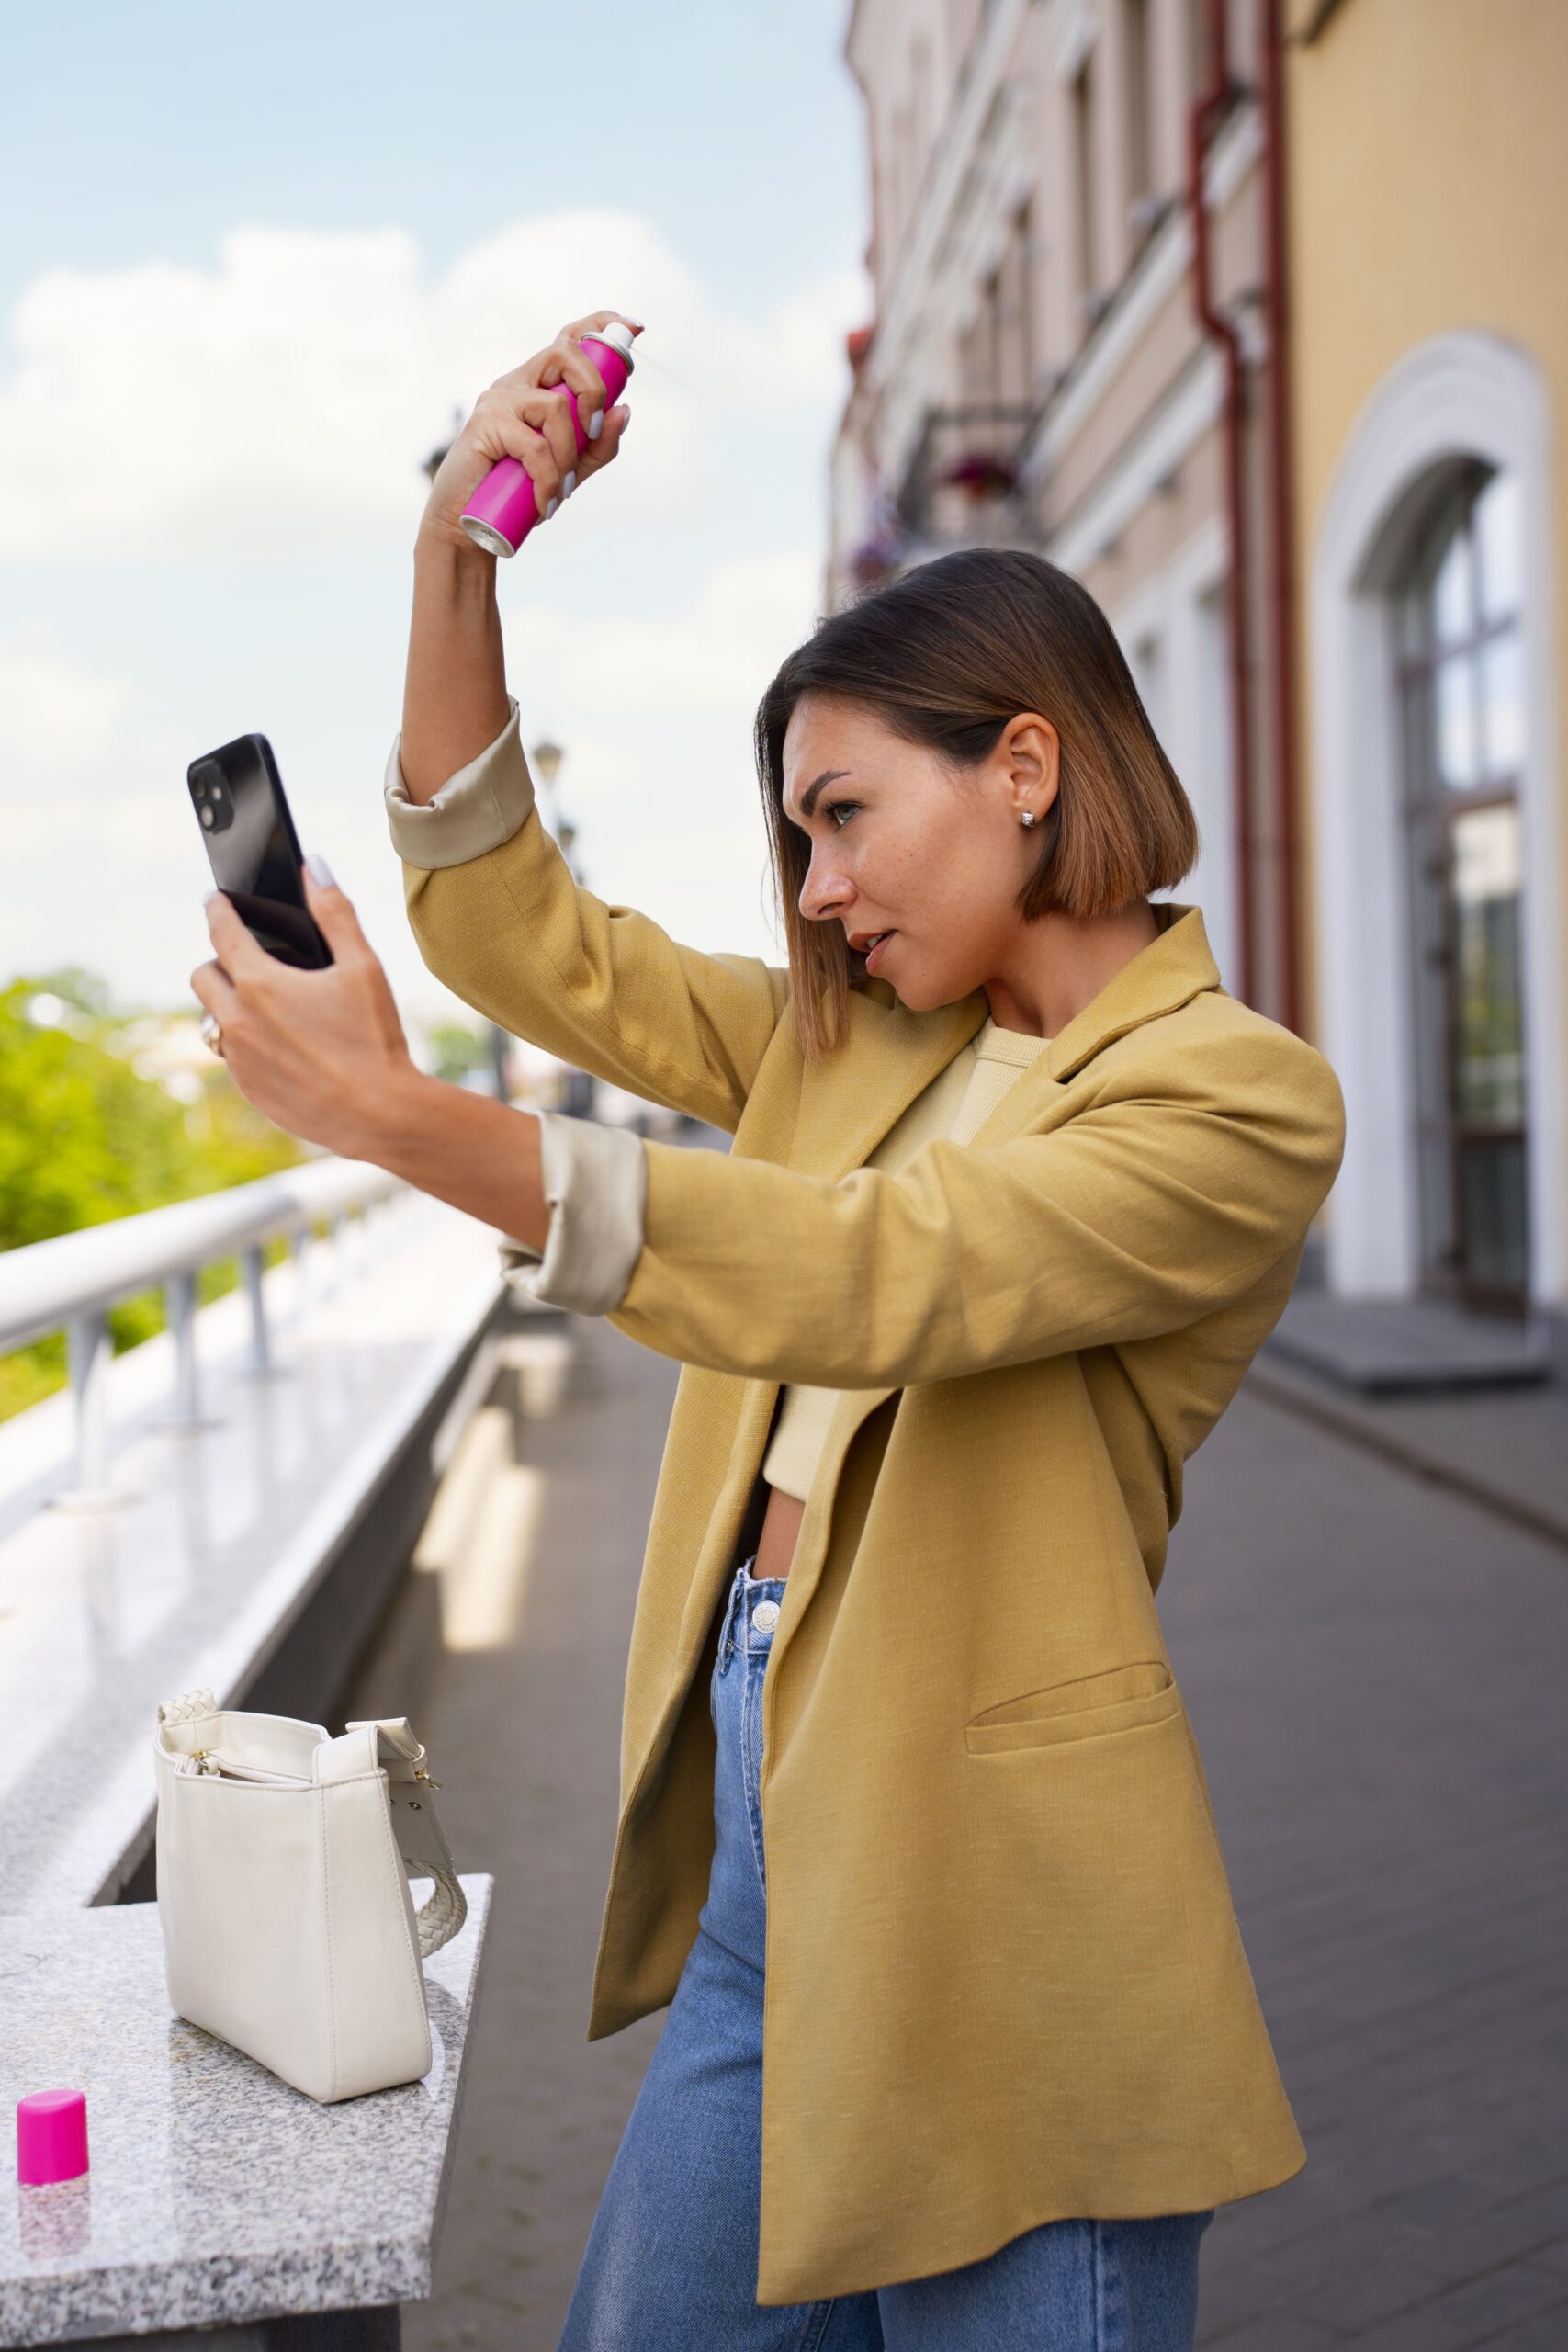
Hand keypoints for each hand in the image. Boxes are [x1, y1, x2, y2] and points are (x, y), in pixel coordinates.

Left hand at [190, 861, 417, 1159]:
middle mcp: (237, 1020)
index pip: (221, 930)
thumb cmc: (375, 1038)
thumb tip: (315, 866)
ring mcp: (239, 1060)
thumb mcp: (363, 967)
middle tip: (249, 961)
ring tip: (268, 1007)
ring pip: (213, 1020)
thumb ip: (335, 912)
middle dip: (219, 961)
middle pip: (201, 975)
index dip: (217, 909)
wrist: (380, 1114)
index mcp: (260, 983)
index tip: (216, 899)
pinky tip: (286, 1046)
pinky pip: (233, 1057)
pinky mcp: (249, 1091)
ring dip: (231, 1006)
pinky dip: (249, 1044)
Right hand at [419, 309, 641, 557]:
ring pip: (555, 405)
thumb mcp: (570, 470)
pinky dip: (548, 479)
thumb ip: (597, 445)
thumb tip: (623, 410)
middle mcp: (518, 384)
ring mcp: (499, 399)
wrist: (468, 524)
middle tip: (592, 432)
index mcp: (538, 386)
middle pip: (565, 353)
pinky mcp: (485, 422)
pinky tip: (544, 503)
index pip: (569, 342)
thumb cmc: (516, 493)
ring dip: (568, 454)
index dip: (600, 325)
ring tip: (562, 490)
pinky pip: (535, 446)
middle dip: (594, 389)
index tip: (633, 326)